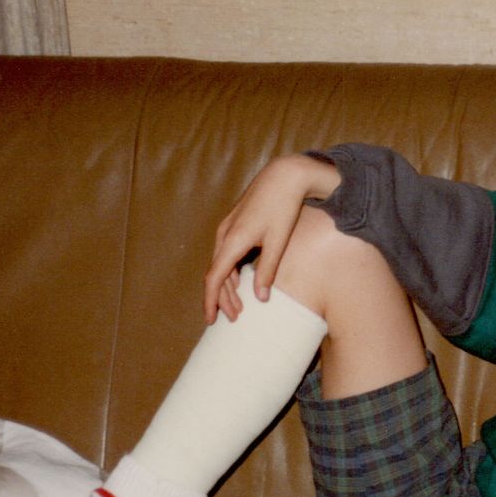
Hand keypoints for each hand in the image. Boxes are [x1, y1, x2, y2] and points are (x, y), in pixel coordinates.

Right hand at [203, 154, 340, 322]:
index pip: (214, 278)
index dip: (211, 301)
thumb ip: (268, 271)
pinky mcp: (234, 224)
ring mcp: (227, 228)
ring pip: (220, 264)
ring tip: (239, 305)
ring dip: (227, 286)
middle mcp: (224, 234)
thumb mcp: (278, 242)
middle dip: (223, 298)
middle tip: (236, 318)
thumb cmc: (283, 208)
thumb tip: (261, 299)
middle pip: (216, 274)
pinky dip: (230, 272)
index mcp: (232, 241)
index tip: (211, 320)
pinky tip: (240, 282)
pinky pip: (226, 254)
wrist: (284, 176)